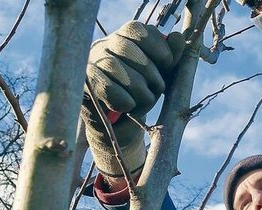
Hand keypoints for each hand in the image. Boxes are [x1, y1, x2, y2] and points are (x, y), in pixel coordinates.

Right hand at [81, 21, 184, 177]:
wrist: (120, 125)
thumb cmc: (141, 93)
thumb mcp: (160, 74)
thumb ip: (171, 56)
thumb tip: (178, 38)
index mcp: (123, 36)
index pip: (141, 31)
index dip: (160, 50)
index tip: (167, 65)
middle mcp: (103, 45)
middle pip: (130, 50)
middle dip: (152, 75)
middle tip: (156, 89)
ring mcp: (89, 64)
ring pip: (119, 70)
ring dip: (141, 92)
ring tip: (144, 100)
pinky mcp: (84, 85)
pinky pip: (109, 90)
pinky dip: (126, 102)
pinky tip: (128, 106)